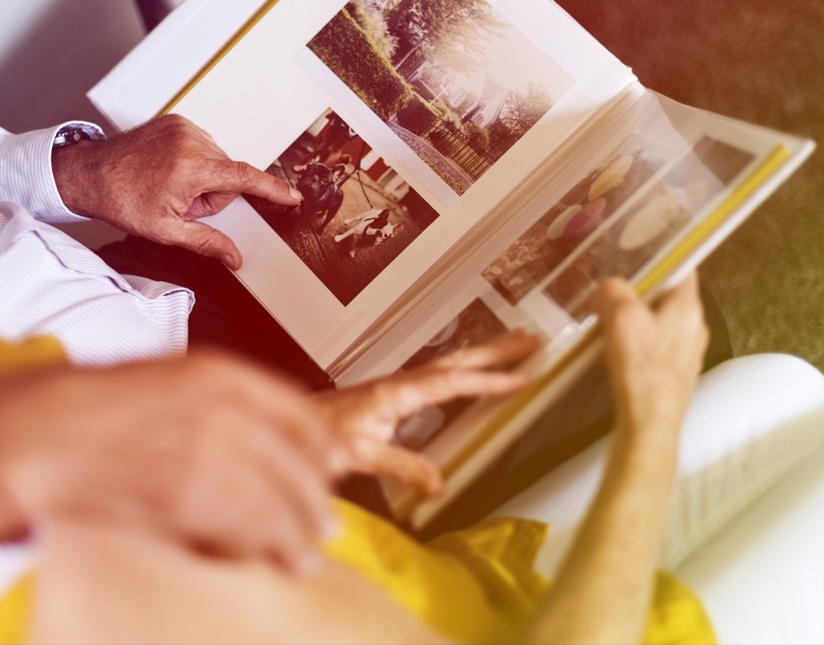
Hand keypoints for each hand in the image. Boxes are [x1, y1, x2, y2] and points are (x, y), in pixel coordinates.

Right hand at [0, 351, 337, 574]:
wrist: (37, 432)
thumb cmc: (83, 405)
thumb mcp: (159, 378)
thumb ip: (208, 399)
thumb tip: (249, 433)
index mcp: (216, 371)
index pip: (294, 409)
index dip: (318, 443)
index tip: (332, 462)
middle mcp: (223, 406)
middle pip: (295, 459)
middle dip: (313, 495)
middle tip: (325, 520)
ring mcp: (209, 449)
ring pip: (278, 497)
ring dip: (299, 529)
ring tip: (308, 551)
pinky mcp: (190, 494)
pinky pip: (248, 525)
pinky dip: (270, 545)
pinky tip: (281, 558)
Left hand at [52, 115, 301, 268]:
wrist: (91, 174)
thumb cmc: (121, 200)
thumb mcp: (166, 231)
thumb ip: (207, 243)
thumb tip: (234, 258)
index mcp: (189, 169)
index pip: (243, 178)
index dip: (272, 189)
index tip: (292, 195)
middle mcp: (190, 142)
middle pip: (227, 174)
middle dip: (212, 193)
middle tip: (181, 203)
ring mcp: (183, 128)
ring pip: (216, 160)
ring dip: (202, 177)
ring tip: (170, 185)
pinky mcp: (176, 121)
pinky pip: (202, 145)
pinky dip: (193, 161)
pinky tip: (169, 170)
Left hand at [315, 331, 537, 495]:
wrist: (292, 425)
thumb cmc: (319, 438)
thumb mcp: (359, 455)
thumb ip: (400, 465)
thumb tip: (440, 483)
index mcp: (396, 392)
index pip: (451, 382)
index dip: (488, 380)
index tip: (521, 378)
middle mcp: (400, 382)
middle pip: (457, 361)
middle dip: (495, 350)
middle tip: (531, 340)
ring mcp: (398, 385)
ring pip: (450, 363)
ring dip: (483, 353)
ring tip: (514, 343)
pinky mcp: (394, 393)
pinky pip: (440, 374)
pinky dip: (465, 367)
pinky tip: (473, 371)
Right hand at [595, 273, 708, 433]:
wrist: (650, 421)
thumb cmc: (642, 370)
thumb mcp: (621, 317)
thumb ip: (614, 291)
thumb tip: (609, 287)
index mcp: (688, 307)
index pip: (682, 267)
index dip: (660, 257)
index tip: (638, 255)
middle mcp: (694, 327)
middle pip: (665, 296)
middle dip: (636, 294)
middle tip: (610, 296)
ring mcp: (686, 351)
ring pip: (658, 322)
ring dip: (632, 321)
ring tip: (608, 327)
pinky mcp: (674, 371)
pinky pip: (653, 346)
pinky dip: (634, 344)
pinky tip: (614, 355)